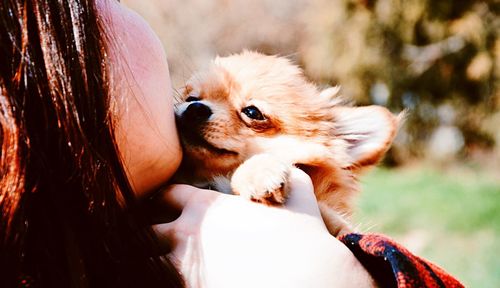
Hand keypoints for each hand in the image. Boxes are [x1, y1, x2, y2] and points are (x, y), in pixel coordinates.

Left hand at [154, 168, 375, 287]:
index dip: (166, 200)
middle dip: (148, 233)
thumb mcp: (298, 191)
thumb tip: (284, 167)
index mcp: (206, 206)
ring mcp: (185, 266)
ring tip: (167, 265)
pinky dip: (165, 280)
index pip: (166, 195)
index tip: (170, 208)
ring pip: (145, 262)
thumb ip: (285, 172)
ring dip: (152, 261)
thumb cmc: (303, 235)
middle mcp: (187, 234)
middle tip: (160, 241)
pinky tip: (182, 280)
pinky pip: (160, 283)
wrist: (308, 279)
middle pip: (144, 230)